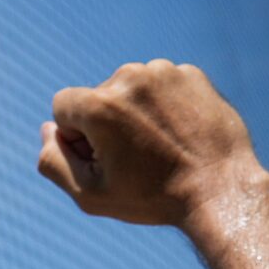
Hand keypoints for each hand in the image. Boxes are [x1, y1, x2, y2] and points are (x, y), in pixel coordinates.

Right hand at [36, 61, 266, 227]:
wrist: (220, 189)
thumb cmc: (152, 196)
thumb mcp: (89, 193)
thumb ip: (52, 161)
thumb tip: (48, 129)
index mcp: (100, 105)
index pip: (62, 107)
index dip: (76, 137)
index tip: (102, 157)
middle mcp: (130, 77)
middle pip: (97, 97)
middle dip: (107, 123)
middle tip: (135, 158)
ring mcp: (164, 72)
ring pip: (130, 89)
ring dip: (135, 113)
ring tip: (159, 146)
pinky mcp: (191, 74)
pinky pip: (161, 86)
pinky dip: (163, 107)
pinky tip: (178, 134)